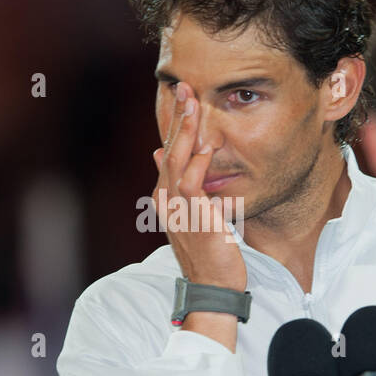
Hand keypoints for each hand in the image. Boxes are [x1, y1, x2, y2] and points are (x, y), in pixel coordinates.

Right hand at [151, 83, 247, 293]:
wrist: (213, 288)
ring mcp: (178, 209)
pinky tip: (206, 144)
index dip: (175, 125)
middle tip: (185, 88)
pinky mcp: (193, 218)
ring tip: (193, 103)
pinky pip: (191, 184)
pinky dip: (197, 163)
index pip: (169, 154)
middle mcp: (167, 200)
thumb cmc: (208, 254)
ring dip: (185, 131)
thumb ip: (179, 186)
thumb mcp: (191, 215)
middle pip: (169, 150)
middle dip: (177, 118)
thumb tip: (162, 157)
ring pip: (177, 161)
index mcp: (166, 198)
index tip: (184, 99)